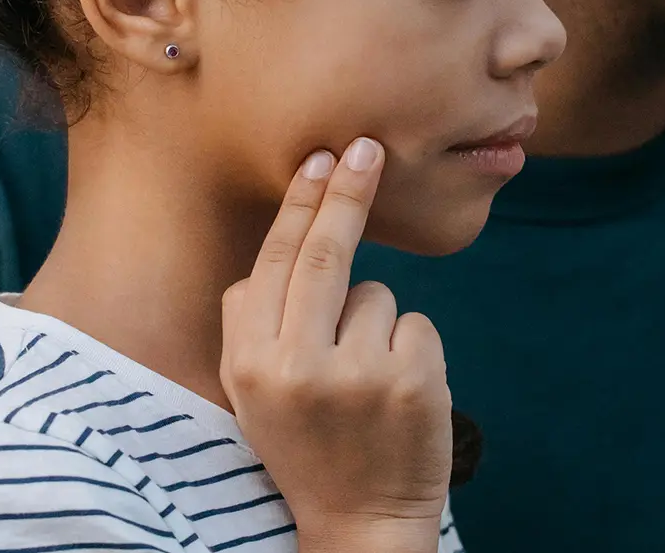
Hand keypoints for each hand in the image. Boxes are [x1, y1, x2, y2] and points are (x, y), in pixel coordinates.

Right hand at [220, 138, 451, 552]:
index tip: (319, 160)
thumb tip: (277, 245)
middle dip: (347, 193)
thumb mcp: (250, 390)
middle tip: (367, 148)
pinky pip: (415, 324)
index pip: (276, 262)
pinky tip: (398, 393)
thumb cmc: (305, 439)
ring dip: (376, 321)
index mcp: (249, 362)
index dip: (299, 205)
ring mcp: (357, 375)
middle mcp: (296, 366)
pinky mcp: (412, 384)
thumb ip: (249, 321)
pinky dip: (411, 347)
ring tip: (366, 380)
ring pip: (377, 294)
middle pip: (325, 254)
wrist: (361, 524)